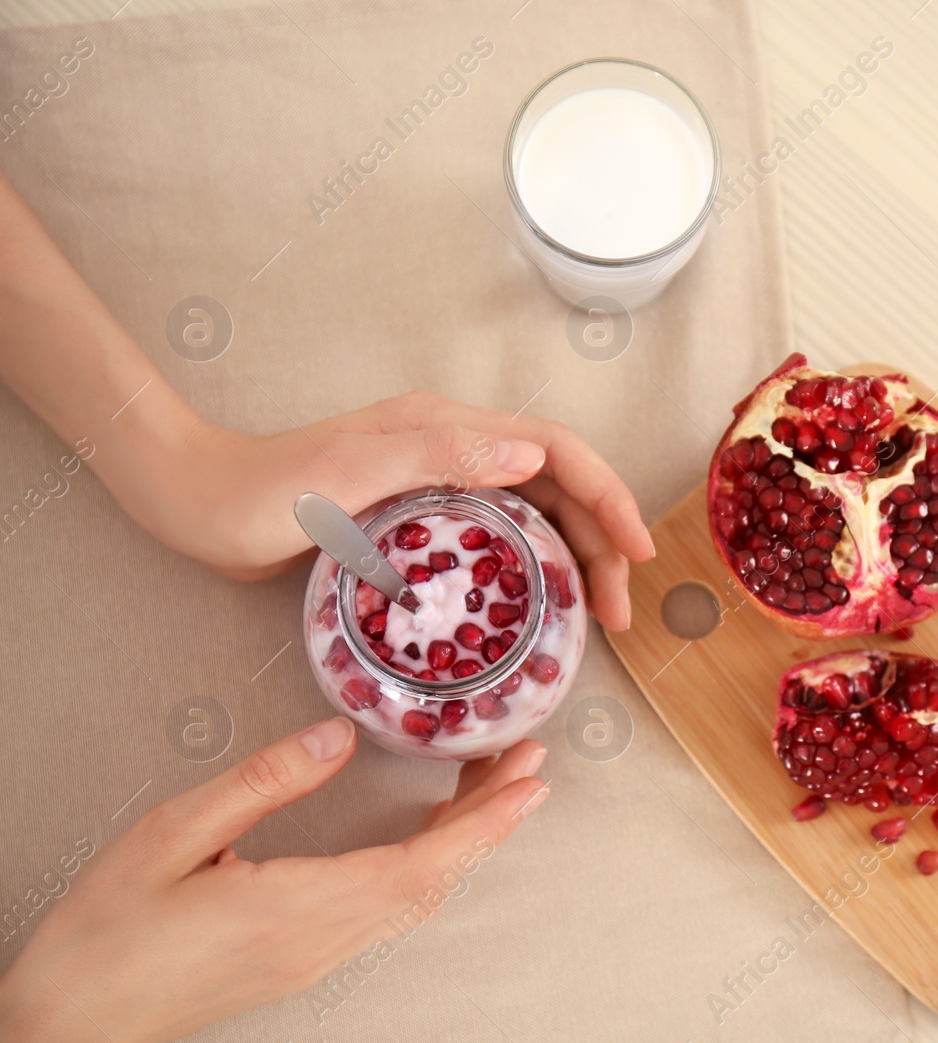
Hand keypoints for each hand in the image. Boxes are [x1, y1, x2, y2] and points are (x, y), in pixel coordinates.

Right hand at [0, 719, 550, 1042]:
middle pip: (431, 880)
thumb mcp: (172, 836)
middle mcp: (319, 941)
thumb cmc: (104, 934)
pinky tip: (427, 834)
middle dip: (488, 821)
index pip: (417, 866)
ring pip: (412, 898)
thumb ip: (263, 783)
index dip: (482, 826)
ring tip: (489, 783)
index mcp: (294, 909)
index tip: (529, 786)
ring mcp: (313, 957)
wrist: (65, 1023)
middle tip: (527, 762)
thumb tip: (338, 737)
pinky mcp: (298, 960)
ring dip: (460, 842)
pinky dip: (423, 865)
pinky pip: (384, 911)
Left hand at [135, 391, 653, 628]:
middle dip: (602, 541)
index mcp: (447, 426)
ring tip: (596, 617)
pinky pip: (499, 538)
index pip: (557, 450)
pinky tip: (537, 609)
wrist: (197, 503)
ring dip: (574, 560)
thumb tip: (533, 457)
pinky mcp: (420, 518)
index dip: (608, 496)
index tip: (636, 554)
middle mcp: (453, 447)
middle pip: (558, 486)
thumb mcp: (348, 473)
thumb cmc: (260, 491)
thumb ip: (438, 456)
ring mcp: (438, 482)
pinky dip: (533, 570)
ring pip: (534, 514)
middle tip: (619, 610)